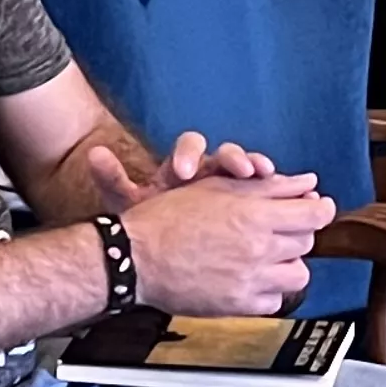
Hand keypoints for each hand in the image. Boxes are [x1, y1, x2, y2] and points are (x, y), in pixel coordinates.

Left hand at [77, 130, 279, 212]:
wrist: (160, 239)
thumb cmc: (149, 218)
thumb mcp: (130, 203)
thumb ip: (113, 179)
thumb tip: (93, 153)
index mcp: (183, 168)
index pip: (189, 147)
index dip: (189, 155)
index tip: (184, 171)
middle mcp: (211, 172)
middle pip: (227, 155)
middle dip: (235, 160)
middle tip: (240, 170)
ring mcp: (232, 188)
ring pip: (251, 171)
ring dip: (261, 172)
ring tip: (266, 177)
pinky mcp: (249, 204)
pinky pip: (267, 193)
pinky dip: (280, 191)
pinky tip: (292, 194)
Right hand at [120, 163, 333, 317]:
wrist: (136, 259)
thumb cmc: (168, 219)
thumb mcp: (216, 188)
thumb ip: (267, 186)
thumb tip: (306, 183)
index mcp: (254, 215)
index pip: (314, 215)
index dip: (320, 209)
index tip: (318, 208)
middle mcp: (258, 249)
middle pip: (306, 241)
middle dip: (297, 232)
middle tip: (278, 228)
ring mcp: (251, 280)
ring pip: (298, 274)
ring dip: (288, 263)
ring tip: (267, 256)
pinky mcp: (240, 305)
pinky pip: (276, 300)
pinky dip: (270, 289)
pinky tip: (251, 277)